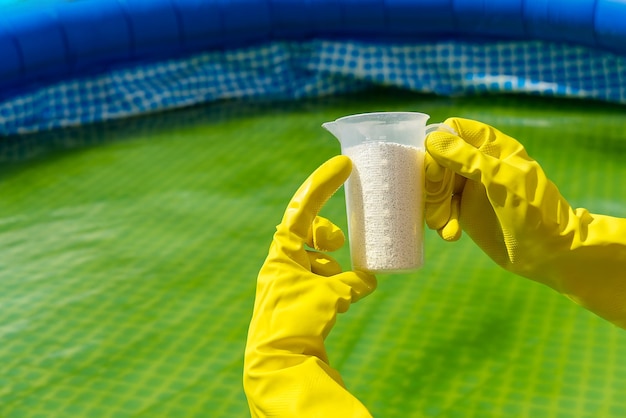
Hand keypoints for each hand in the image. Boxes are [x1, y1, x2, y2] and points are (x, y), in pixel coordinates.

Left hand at [243, 155, 375, 416]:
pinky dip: (331, 283)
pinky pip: (315, 279)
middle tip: (339, 240)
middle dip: (324, 232)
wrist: (278, 363)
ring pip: (311, 258)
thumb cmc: (297, 322)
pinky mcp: (293, 301)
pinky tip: (342, 298)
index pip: (301, 209)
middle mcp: (280, 265)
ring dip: (330, 264)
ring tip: (341, 282)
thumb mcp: (329, 296)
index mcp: (281, 254)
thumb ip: (351, 283)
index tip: (343, 164)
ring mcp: (285, 282)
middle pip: (302, 231)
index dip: (322, 184)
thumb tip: (368, 278)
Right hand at [425, 118, 625, 327]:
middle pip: (437, 161)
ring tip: (443, 226)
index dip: (438, 148)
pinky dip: (442, 221)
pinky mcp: (466, 211)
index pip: (453, 131)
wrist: (550, 254)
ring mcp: (471, 187)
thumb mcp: (502, 183)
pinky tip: (452, 235)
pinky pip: (441, 208)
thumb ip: (469, 160)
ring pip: (435, 186)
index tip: (436, 172)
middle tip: (438, 208)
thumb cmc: (535, 213)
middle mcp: (478, 163)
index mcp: (491, 147)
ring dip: (435, 206)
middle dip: (434, 185)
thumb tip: (434, 139)